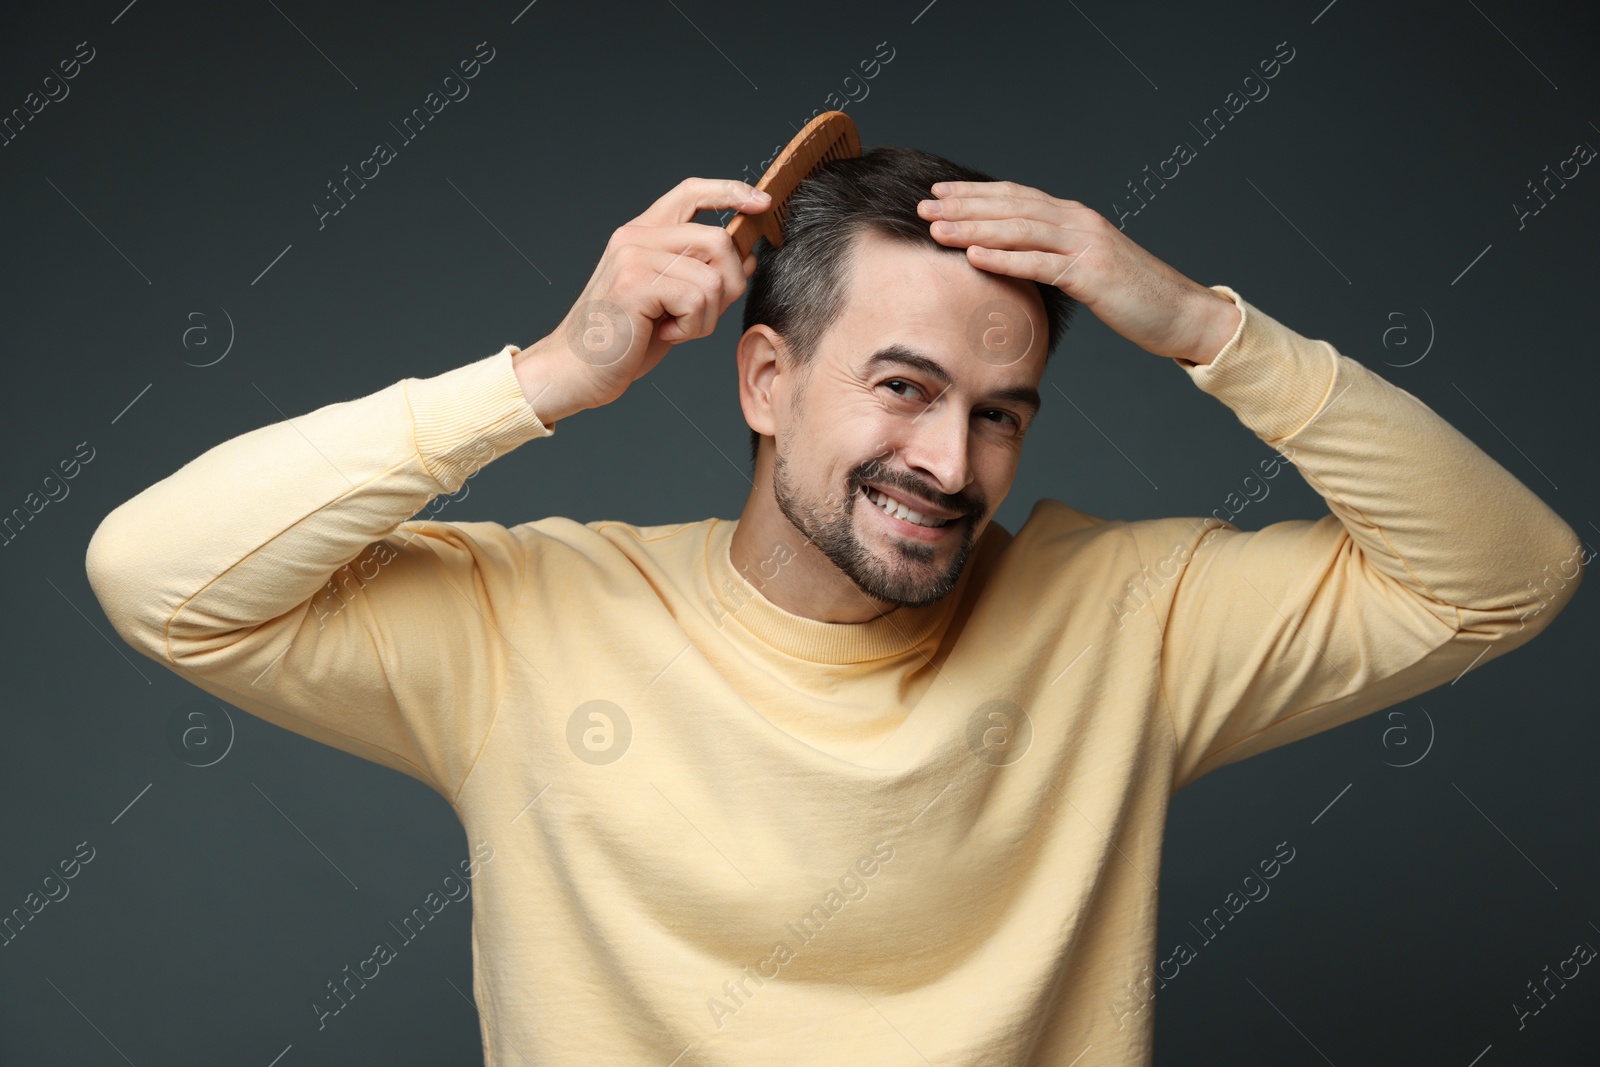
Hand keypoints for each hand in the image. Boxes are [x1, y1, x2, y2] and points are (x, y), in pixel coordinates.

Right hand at [515, 177, 770, 421]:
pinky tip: (665, 334)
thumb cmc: (623, 341)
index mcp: (642, 235)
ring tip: (674, 328)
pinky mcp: (634, 283)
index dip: (729, 192)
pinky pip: (697, 298)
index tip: (760, 203)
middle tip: (702, 315)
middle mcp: (635, 237)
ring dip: (706, 317)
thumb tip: (748, 258)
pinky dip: (692, 327)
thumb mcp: (672, 303)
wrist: (576, 371)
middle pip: (718, 240)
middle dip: (729, 284)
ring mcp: (633, 257)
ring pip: (712, 277)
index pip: (690, 193)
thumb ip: (704, 275)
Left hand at [917, 181, 1240, 365]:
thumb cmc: (1135, 297)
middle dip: (963, 205)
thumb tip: (1020, 258)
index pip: (1016, 197)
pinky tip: (973, 255)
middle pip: (1011, 206)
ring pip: (1019, 229)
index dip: (975, 194)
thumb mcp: (1087, 269)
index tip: (939, 194)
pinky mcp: (1091, 273)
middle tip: (923, 206)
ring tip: (936, 228)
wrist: (1183, 313)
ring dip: (973, 227)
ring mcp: (1085, 245)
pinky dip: (1005, 257)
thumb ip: (1056, 256)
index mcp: (1075, 218)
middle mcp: (1078, 221)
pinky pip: (1040, 263)